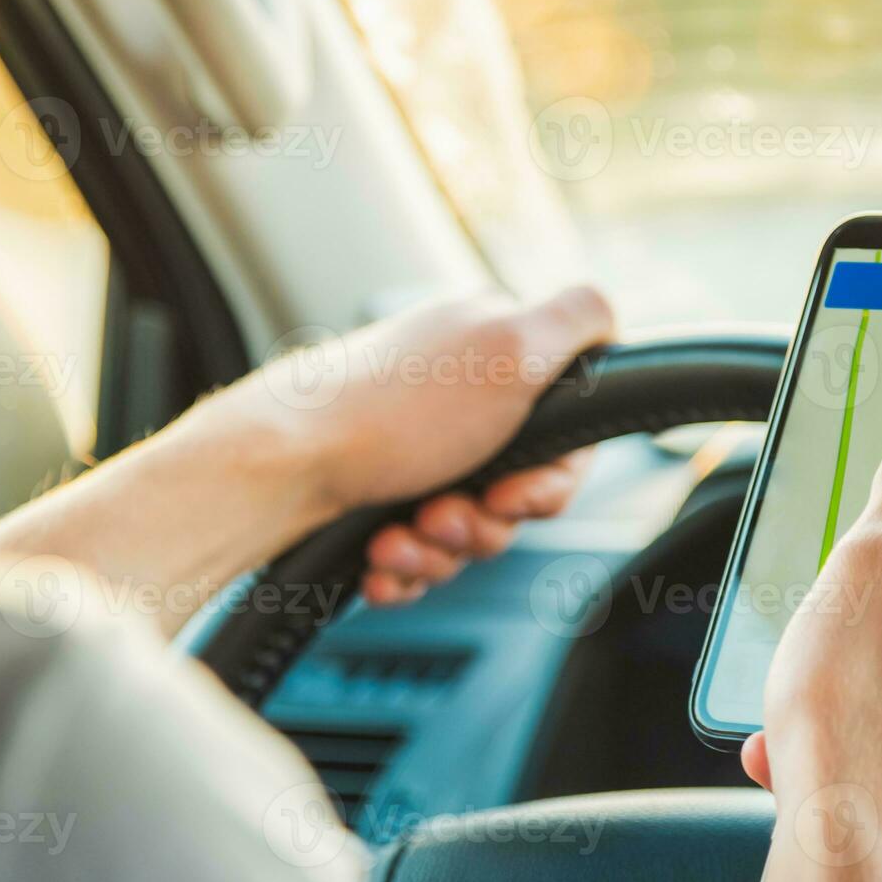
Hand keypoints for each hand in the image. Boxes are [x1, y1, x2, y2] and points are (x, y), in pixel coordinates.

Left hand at [253, 286, 614, 604]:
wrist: (271, 472)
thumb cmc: (390, 415)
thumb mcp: (509, 347)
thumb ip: (578, 320)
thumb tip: (610, 313)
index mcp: (490, 353)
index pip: (567, 435)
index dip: (554, 480)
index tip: (518, 495)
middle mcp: (454, 399)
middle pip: (519, 492)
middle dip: (489, 522)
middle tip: (446, 515)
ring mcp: (412, 453)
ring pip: (469, 531)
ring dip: (442, 550)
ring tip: (398, 539)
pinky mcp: (373, 500)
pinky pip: (419, 556)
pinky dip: (405, 568)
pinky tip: (379, 564)